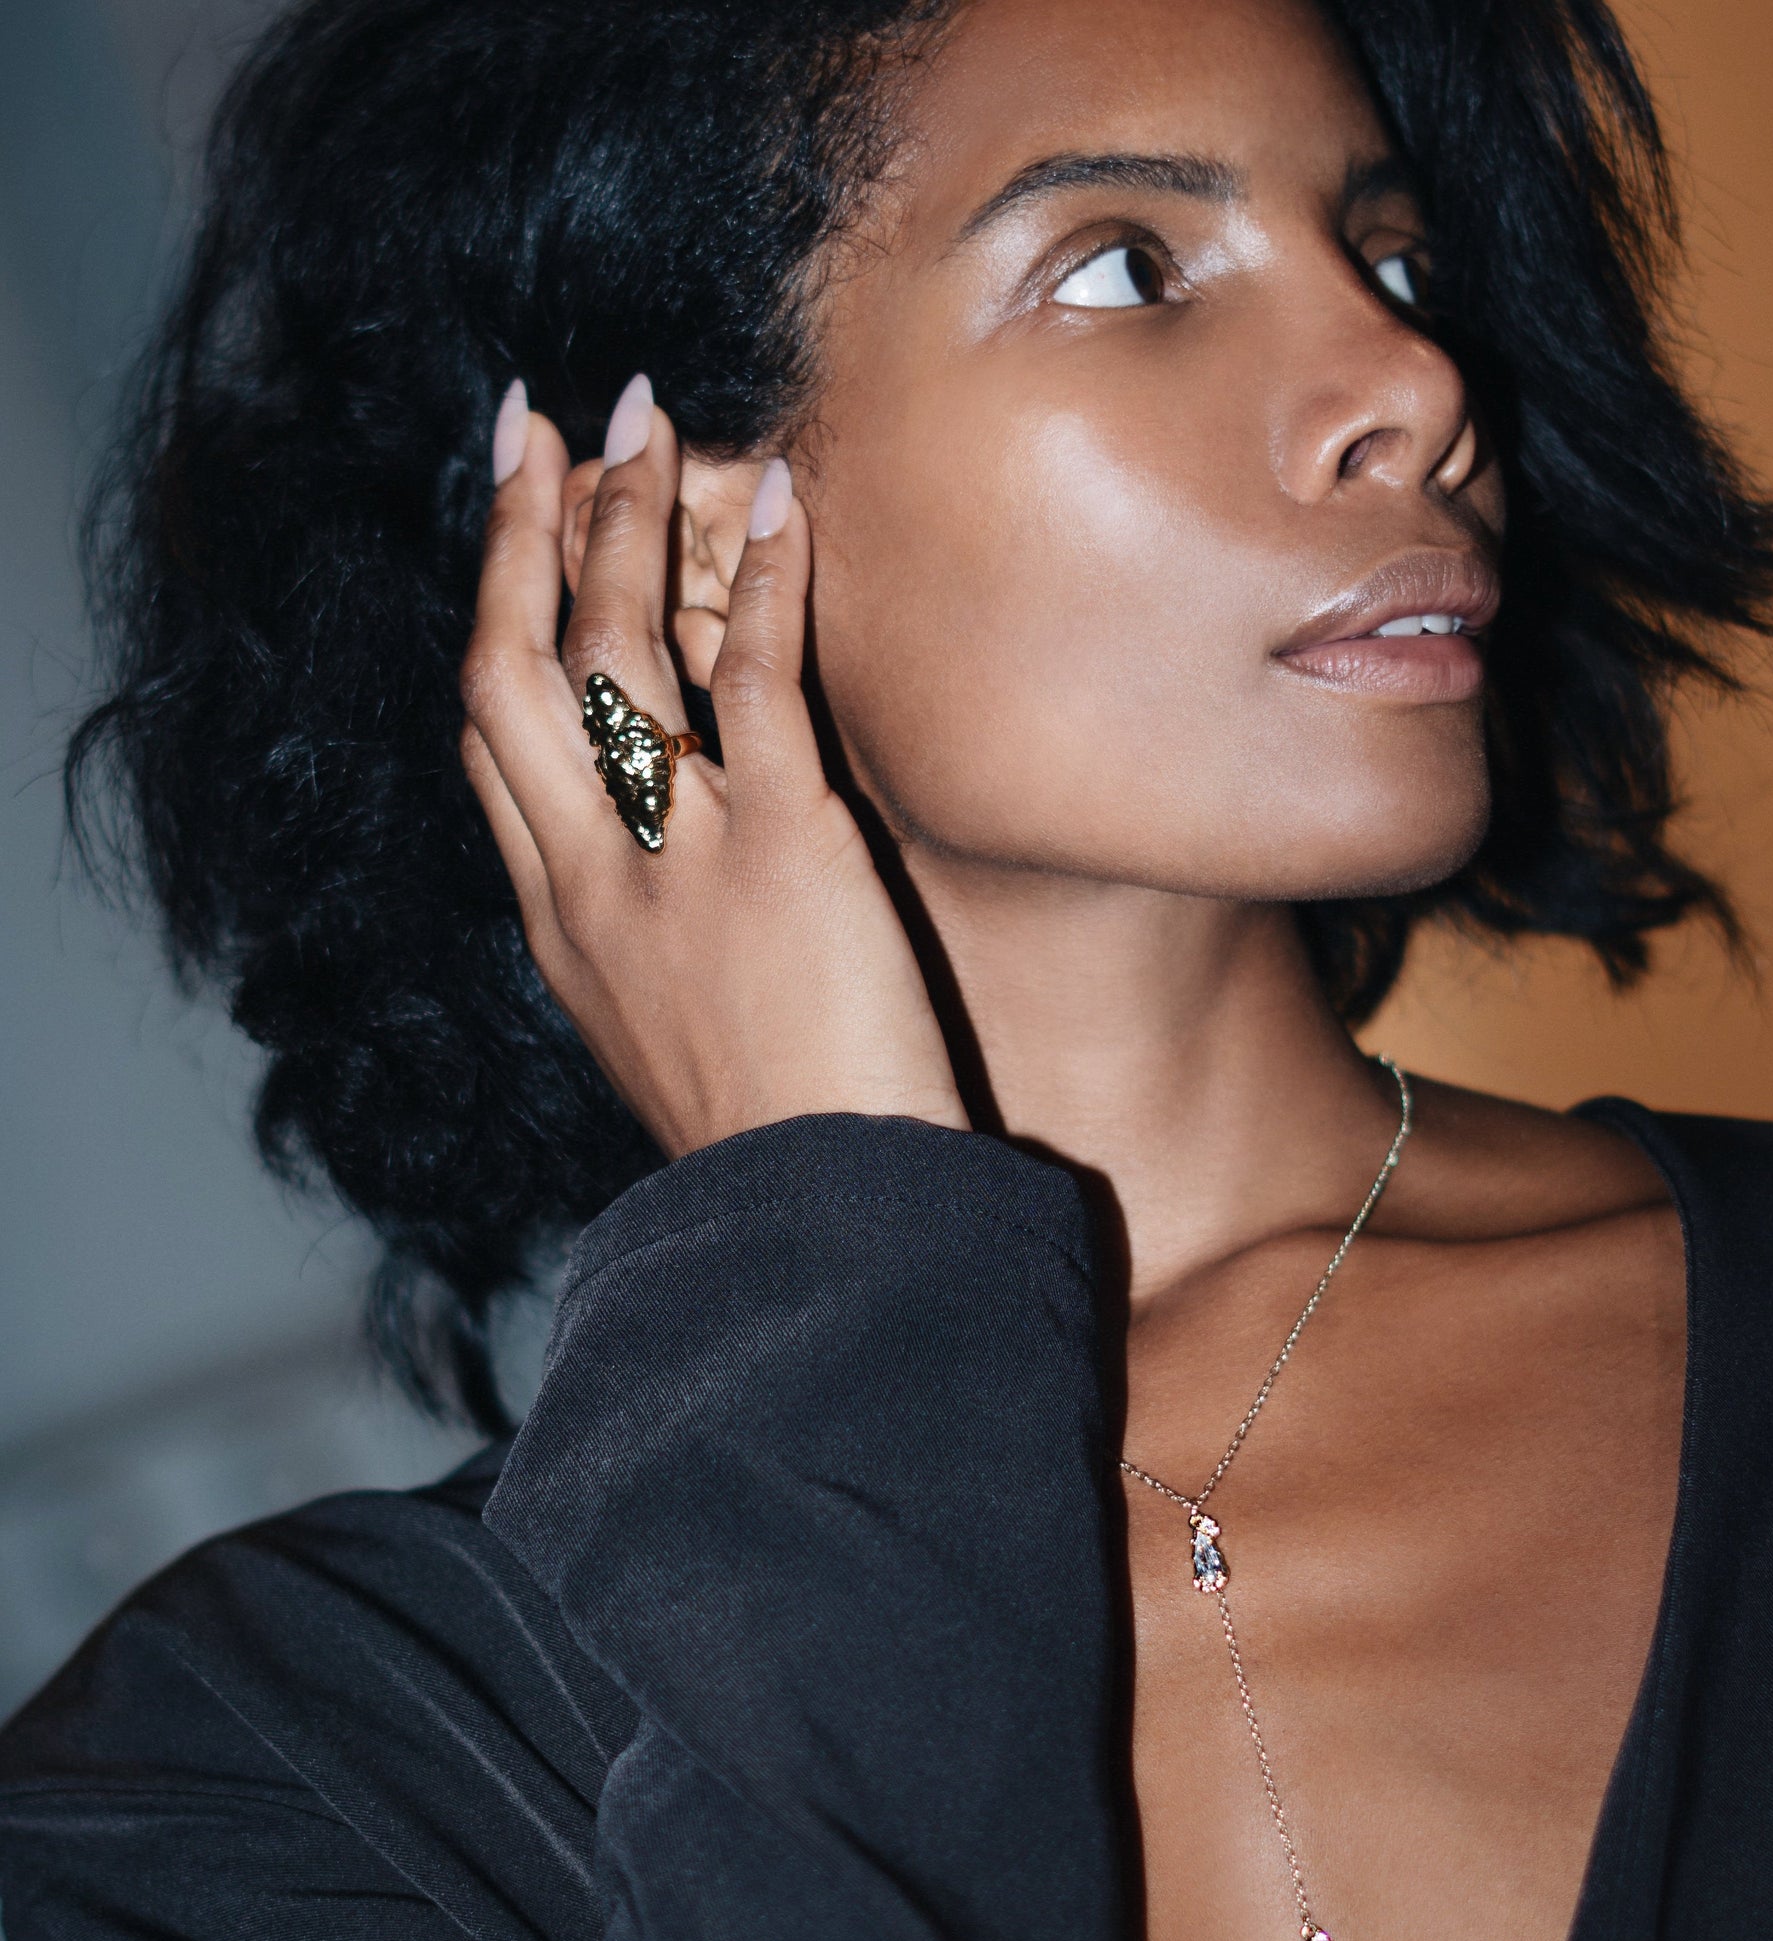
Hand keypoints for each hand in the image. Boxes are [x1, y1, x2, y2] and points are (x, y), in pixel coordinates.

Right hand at [459, 381, 967, 1158]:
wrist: (817, 1223)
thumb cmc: (765, 1155)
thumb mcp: (659, 1050)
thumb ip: (639, 957)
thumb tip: (660, 910)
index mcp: (561, 925)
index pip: (492, 745)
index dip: (493, 626)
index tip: (509, 546)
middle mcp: (596, 875)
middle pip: (517, 670)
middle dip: (519, 535)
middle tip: (537, 426)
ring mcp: (681, 856)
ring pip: (618, 652)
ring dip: (627, 523)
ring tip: (648, 423)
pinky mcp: (787, 849)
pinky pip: (761, 682)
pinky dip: (767, 580)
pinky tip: (777, 496)